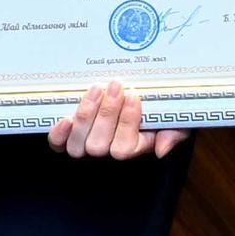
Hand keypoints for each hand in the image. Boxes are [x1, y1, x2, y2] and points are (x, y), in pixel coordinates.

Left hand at [50, 81, 185, 160]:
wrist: (140, 95)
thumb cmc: (158, 109)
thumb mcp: (176, 119)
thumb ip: (174, 134)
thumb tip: (161, 149)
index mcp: (133, 147)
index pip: (125, 147)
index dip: (128, 122)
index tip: (135, 95)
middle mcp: (107, 149)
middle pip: (99, 146)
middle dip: (107, 114)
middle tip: (115, 86)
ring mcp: (86, 143)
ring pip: (78, 145)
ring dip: (86, 116)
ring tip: (96, 89)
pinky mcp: (68, 136)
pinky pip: (58, 144)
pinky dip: (59, 134)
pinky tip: (66, 118)